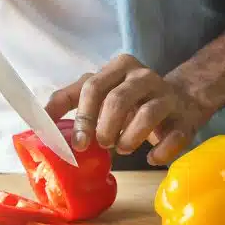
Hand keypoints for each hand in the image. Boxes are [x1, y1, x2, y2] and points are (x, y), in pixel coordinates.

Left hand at [45, 55, 213, 165]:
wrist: (183, 100)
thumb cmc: (132, 100)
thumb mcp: (101, 91)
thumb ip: (71, 100)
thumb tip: (39, 121)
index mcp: (119, 67)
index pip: (92, 86)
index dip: (81, 117)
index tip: (75, 143)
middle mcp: (144, 76)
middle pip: (118, 99)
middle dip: (104, 127)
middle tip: (100, 145)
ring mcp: (167, 96)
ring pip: (147, 114)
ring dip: (129, 138)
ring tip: (122, 148)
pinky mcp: (186, 119)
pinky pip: (173, 137)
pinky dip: (159, 151)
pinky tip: (150, 157)